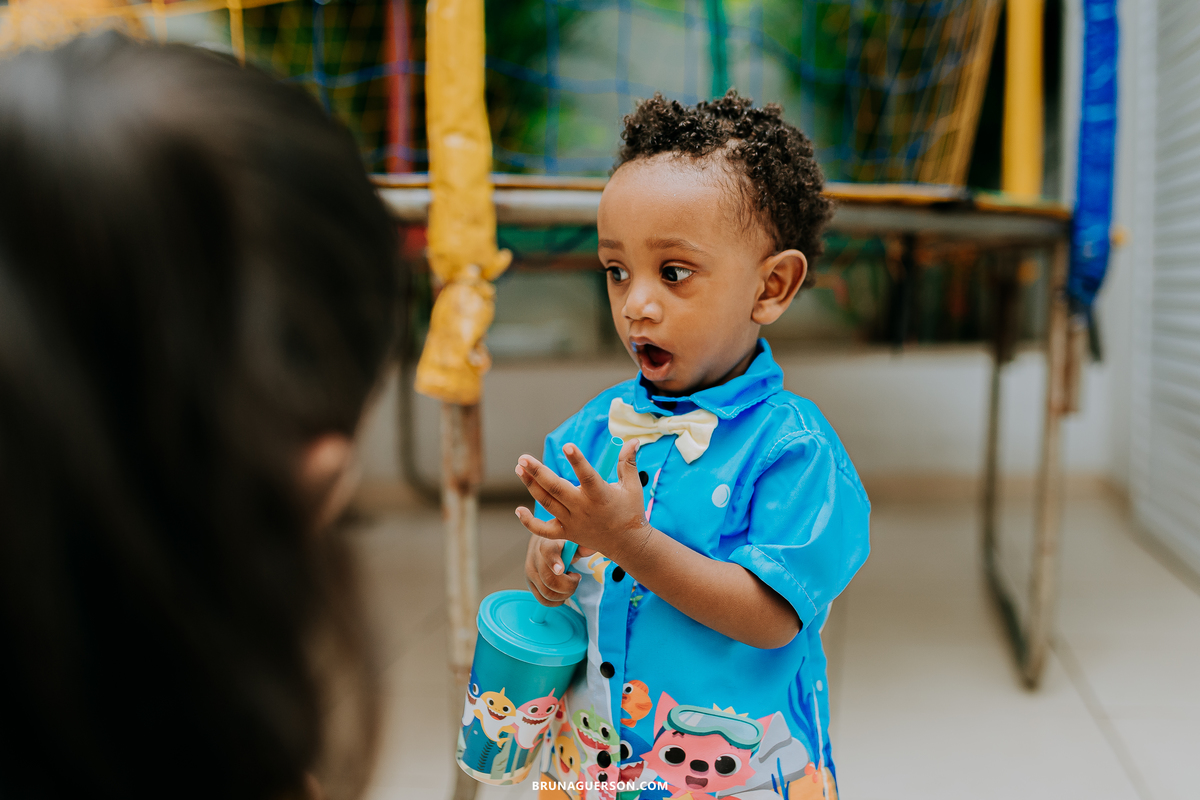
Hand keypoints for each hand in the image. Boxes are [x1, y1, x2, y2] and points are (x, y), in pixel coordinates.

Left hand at [514, 440, 649, 560]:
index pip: (587, 476)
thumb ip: (628, 463)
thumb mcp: (633, 486)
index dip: (577, 461)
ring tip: (519, 468)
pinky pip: (543, 531)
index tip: (566, 445)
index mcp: (600, 495)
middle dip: (538, 473)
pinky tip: (518, 510)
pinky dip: (529, 522)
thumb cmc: (630, 511)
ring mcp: (572, 522)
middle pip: (556, 489)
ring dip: (531, 486)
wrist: (627, 544)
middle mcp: (583, 508)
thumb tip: (633, 440)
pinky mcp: (566, 533)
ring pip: (547, 503)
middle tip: (523, 458)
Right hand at [525, 536, 581, 605]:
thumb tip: (590, 550)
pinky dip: (557, 601)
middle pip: (550, 580)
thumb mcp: (571, 543)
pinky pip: (543, 600)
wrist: (542, 545)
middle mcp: (535, 559)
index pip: (547, 552)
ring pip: (547, 594)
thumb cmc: (561, 545)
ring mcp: (530, 573)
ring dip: (564, 594)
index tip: (562, 570)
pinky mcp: (530, 584)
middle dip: (569, 585)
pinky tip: (563, 591)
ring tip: (569, 584)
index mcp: (546, 544)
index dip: (554, 561)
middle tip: (576, 578)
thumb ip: (581, 548)